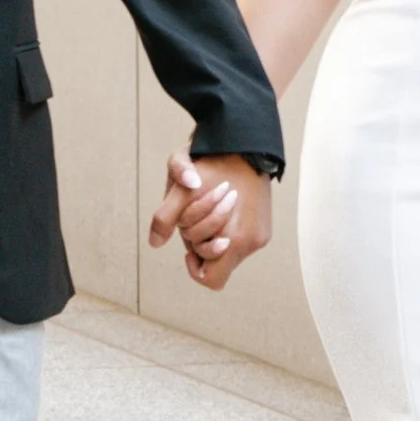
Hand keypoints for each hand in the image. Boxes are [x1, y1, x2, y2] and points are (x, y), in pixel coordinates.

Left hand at [147, 151, 271, 289]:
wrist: (246, 141)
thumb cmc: (212, 160)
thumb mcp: (179, 184)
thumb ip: (165, 216)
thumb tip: (155, 243)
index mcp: (236, 238)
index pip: (211, 279)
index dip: (194, 266)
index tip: (188, 245)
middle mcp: (252, 241)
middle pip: (215, 262)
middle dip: (199, 242)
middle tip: (196, 216)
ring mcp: (260, 234)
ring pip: (226, 251)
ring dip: (211, 233)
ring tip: (209, 207)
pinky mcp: (264, 226)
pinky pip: (239, 240)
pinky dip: (225, 228)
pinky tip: (221, 206)